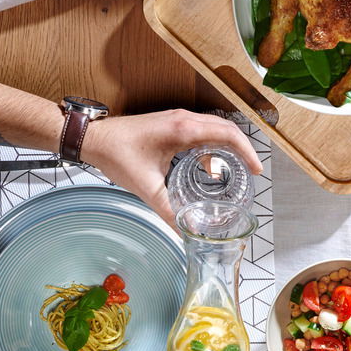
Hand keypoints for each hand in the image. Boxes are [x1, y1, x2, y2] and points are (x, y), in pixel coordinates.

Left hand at [81, 109, 262, 225]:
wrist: (95, 138)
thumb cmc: (118, 155)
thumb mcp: (147, 187)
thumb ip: (170, 211)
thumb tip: (186, 233)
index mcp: (183, 129)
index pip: (228, 135)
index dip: (247, 152)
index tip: (256, 170)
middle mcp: (184, 119)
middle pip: (226, 129)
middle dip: (242, 149)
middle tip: (251, 172)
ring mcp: (177, 118)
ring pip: (214, 128)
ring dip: (227, 146)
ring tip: (235, 170)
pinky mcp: (171, 122)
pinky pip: (201, 131)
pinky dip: (211, 146)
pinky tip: (207, 168)